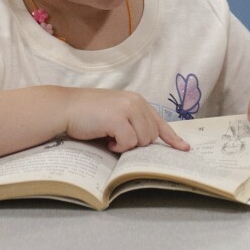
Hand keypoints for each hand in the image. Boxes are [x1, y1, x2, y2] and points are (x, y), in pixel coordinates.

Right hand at [60, 88, 188, 153]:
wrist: (65, 108)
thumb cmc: (87, 114)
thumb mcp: (115, 113)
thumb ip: (132, 121)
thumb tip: (147, 141)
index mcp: (137, 101)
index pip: (159, 122)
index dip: (172, 138)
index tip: (184, 149)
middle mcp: (136, 102)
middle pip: (151, 136)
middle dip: (136, 144)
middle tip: (116, 139)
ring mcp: (128, 109)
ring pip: (142, 141)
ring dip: (126, 145)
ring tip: (109, 137)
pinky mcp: (118, 119)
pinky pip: (128, 143)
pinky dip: (117, 147)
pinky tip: (105, 139)